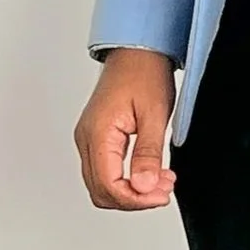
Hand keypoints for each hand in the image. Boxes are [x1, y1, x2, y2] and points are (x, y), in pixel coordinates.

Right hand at [74, 49, 177, 209]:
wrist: (137, 51)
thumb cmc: (144, 72)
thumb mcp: (155, 114)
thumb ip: (148, 154)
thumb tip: (144, 187)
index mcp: (98, 133)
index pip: (108, 185)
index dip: (136, 199)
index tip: (160, 195)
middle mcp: (87, 138)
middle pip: (101, 191)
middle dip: (134, 198)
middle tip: (163, 191)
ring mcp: (89, 138)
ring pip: (101, 184)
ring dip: (130, 191)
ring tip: (160, 182)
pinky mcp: (96, 137)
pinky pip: (104, 170)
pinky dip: (125, 179)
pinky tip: (148, 173)